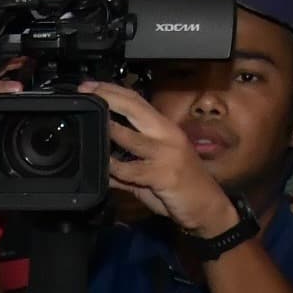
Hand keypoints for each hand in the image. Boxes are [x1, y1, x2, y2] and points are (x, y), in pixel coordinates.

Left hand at [85, 81, 240, 239]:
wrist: (207, 207)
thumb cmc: (179, 188)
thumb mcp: (148, 174)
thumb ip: (124, 167)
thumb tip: (98, 164)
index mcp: (164, 129)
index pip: (137, 101)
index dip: (113, 91)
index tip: (90, 85)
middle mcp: (167, 135)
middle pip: (135, 108)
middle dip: (108, 97)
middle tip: (86, 90)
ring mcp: (167, 153)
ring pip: (132, 137)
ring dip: (109, 129)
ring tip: (91, 121)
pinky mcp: (165, 174)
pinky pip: (133, 169)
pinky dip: (115, 167)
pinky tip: (103, 166)